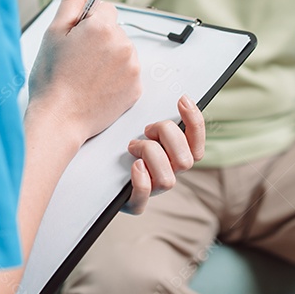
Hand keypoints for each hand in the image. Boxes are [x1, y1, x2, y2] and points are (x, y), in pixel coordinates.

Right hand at [26, 0, 141, 148]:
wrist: (59, 120)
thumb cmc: (51, 78)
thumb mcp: (54, 32)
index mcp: (103, 26)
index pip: (104, 8)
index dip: (86, 22)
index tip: (76, 38)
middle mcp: (123, 44)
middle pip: (114, 30)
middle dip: (98, 40)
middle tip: (76, 60)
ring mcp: (132, 67)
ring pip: (121, 50)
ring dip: (108, 58)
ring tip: (85, 76)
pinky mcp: (136, 88)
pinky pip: (127, 72)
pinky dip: (115, 77)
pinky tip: (96, 87)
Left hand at [123, 95, 205, 214]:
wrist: (98, 172)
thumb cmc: (122, 144)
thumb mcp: (142, 125)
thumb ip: (155, 114)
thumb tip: (165, 90)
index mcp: (176, 154)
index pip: (197, 141)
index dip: (195, 120)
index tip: (182, 99)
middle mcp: (169, 173)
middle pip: (187, 160)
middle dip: (167, 137)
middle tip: (147, 129)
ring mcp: (153, 189)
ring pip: (168, 180)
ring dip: (151, 155)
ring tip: (133, 146)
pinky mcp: (135, 202)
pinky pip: (145, 195)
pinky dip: (141, 179)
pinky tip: (134, 165)